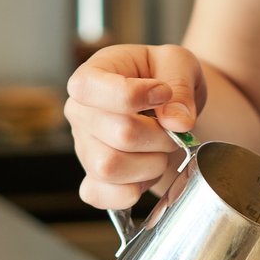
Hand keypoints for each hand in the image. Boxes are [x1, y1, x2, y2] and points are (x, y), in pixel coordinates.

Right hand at [64, 43, 205, 211]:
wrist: (166, 104)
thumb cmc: (165, 77)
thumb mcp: (179, 63)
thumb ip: (179, 88)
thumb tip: (177, 122)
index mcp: (93, 74)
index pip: (90, 88)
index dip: (132, 95)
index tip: (163, 93)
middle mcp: (80, 112)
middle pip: (119, 134)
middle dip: (160, 135)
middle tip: (173, 129)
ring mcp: (84, 148)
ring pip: (111, 168)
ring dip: (151, 163)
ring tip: (160, 149)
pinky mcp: (93, 178)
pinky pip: (102, 195)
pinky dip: (134, 190)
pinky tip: (147, 172)